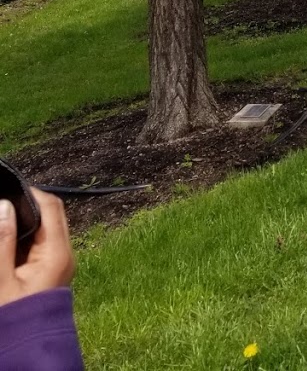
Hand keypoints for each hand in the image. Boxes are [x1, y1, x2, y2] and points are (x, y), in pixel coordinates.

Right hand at [0, 190, 75, 307]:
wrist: (30, 349)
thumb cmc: (16, 318)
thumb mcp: (2, 280)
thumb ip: (3, 241)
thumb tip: (4, 206)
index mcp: (57, 252)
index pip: (51, 206)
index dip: (31, 193)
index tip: (8, 191)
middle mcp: (66, 253)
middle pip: (51, 215)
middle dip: (27, 208)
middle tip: (3, 207)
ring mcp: (62, 261)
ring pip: (47, 228)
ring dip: (26, 223)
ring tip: (4, 222)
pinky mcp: (54, 269)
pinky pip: (43, 243)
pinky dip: (28, 238)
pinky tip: (9, 242)